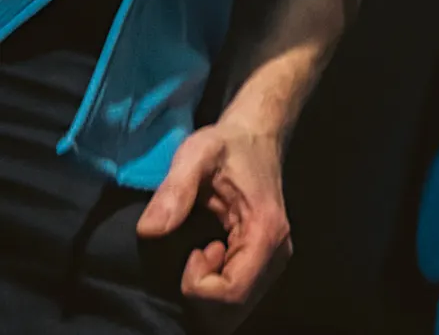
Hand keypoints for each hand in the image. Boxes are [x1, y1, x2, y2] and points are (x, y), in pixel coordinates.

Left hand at [135, 123, 291, 332]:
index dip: (198, 286)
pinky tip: (208, 259)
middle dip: (201, 296)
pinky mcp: (266, 262)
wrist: (256, 137)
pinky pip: (239, 299)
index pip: (232, 293)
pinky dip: (215, 293)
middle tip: (193, 255)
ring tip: (200, 256)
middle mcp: (278, 252)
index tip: (190, 252)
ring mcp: (274, 260)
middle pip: (234, 311)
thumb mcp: (196, 154)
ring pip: (236, 311)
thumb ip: (175, 189)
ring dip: (207, 296)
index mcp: (265, 231)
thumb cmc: (226, 146)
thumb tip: (150, 231)